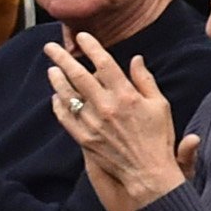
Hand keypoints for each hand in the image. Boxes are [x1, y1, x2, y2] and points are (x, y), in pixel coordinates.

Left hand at [46, 32, 188, 210]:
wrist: (148, 173)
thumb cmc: (158, 138)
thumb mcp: (160, 105)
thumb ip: (145, 80)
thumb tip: (135, 59)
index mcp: (126, 95)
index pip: (104, 63)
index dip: (91, 47)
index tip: (82, 37)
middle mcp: (106, 106)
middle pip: (78, 76)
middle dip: (62, 58)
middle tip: (50, 47)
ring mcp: (92, 123)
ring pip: (67, 95)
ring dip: (57, 79)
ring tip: (51, 69)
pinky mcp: (85, 138)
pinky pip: (66, 118)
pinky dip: (58, 105)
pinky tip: (56, 97)